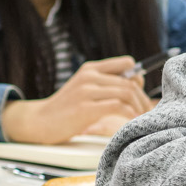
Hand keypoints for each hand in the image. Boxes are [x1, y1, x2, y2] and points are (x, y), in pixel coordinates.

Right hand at [0, 57, 150, 143]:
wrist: (39, 122)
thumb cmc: (65, 110)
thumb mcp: (83, 89)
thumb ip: (104, 84)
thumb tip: (136, 83)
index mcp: (90, 69)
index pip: (126, 63)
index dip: (138, 78)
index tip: (140, 95)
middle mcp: (90, 76)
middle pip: (131, 82)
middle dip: (143, 99)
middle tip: (146, 112)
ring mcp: (87, 91)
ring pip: (127, 93)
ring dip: (139, 108)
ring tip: (141, 119)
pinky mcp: (86, 108)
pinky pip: (118, 106)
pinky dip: (130, 115)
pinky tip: (131, 123)